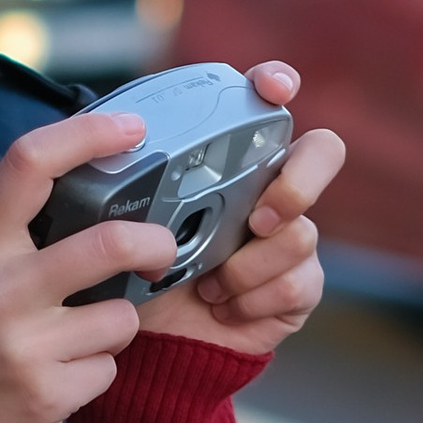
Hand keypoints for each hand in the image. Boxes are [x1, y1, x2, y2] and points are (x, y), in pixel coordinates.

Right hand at [0, 105, 181, 422]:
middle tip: (159, 249)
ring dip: (116, 324)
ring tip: (80, 335)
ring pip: (121, 316)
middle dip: (153, 243)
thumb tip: (24, 165)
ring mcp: (25, 346)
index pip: (30, 164)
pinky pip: (108, 367)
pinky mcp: (48, 396)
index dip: (88, 134)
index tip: (131, 131)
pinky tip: (61, 375)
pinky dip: (96, 369)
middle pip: (108, 242)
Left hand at [137, 61, 343, 360]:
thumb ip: (123, 177)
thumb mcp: (121, 217)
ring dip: (246, 266)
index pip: (269, 102)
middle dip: (298, 182)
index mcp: (228, 159)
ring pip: (298, 233)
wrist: (154, 339)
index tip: (270, 87)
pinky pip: (297, 283)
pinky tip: (223, 305)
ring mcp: (290, 237)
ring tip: (207, 283)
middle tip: (257, 217)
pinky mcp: (299, 284)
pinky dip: (253, 299)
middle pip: (323, 152)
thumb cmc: (137, 269)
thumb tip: (100, 139)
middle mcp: (269, 189)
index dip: (276, 83)